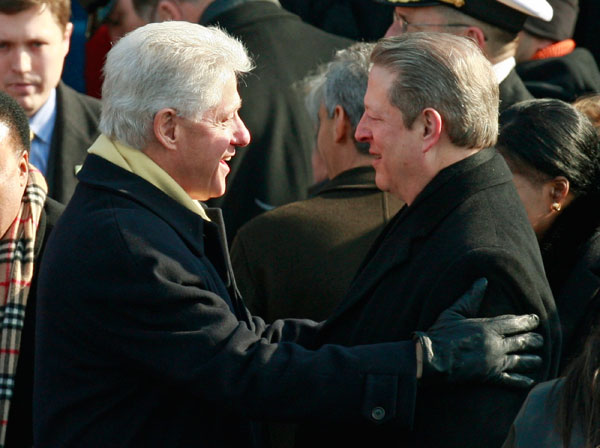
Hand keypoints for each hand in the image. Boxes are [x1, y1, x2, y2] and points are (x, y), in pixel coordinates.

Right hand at [415, 278, 542, 387]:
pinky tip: (530, 380)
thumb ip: (470, 297)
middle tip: (540, 340)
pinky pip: (510, 380)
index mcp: (488, 327)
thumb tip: (482, 281)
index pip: (514, 323)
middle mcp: (496, 344)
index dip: (527, 321)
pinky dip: (521, 380)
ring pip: (520, 360)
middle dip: (533, 340)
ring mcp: (494, 361)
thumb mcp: (454, 312)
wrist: (432, 358)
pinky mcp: (489, 376)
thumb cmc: (440, 333)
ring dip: (532, 359)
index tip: (536, 320)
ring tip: (539, 359)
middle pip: (522, 341)